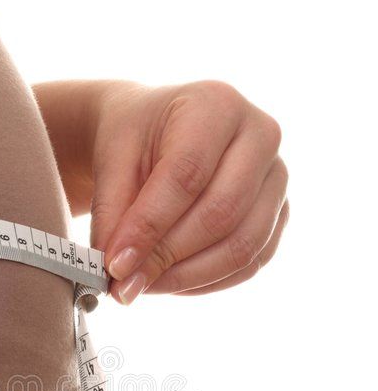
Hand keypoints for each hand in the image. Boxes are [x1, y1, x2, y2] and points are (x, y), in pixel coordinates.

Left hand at [89, 80, 289, 303]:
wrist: (158, 135)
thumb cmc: (136, 141)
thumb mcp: (112, 160)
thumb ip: (112, 212)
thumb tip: (117, 273)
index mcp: (217, 105)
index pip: (186, 175)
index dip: (149, 226)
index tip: (115, 264)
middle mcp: (261, 136)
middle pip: (221, 213)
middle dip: (167, 257)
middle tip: (124, 284)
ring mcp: (277, 179)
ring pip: (242, 246)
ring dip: (187, 277)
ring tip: (141, 286)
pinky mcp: (278, 215)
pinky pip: (250, 263)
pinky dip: (205, 282)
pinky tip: (168, 282)